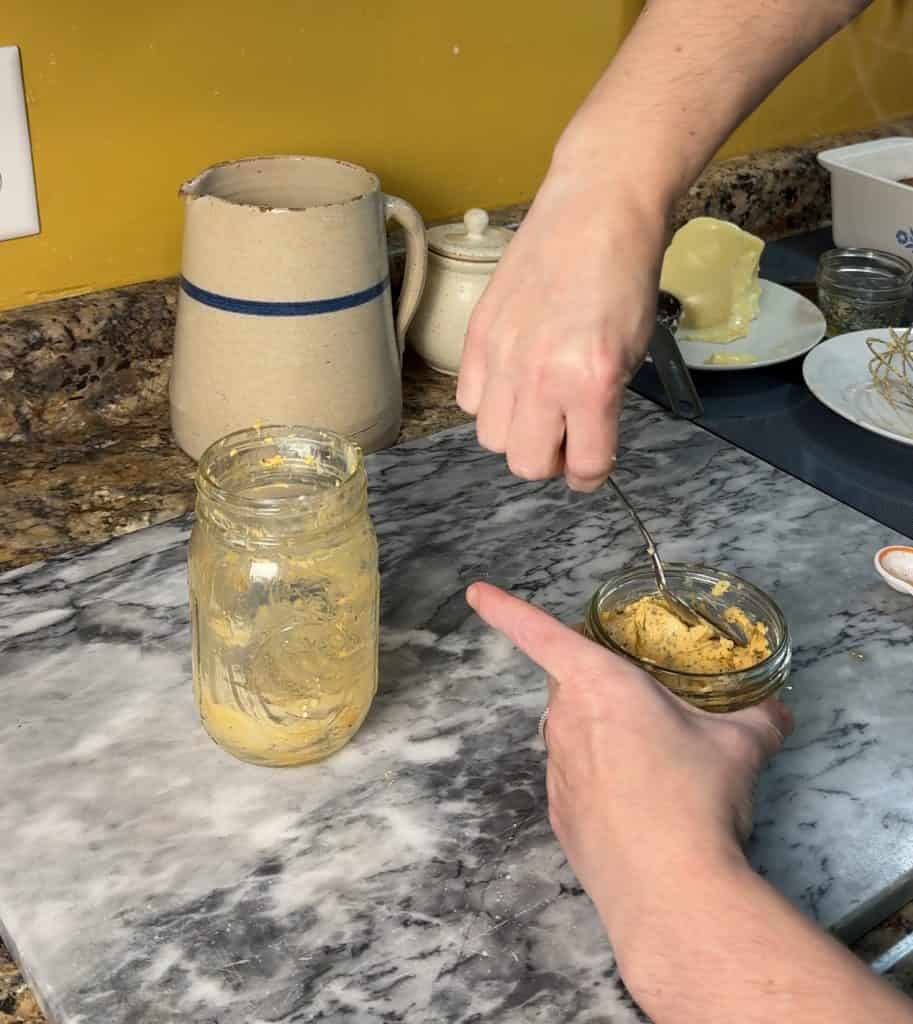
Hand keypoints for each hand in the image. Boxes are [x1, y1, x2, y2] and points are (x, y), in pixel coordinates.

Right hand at [456, 166, 666, 490]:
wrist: (595, 209)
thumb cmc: (626, 276)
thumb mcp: (633, 353)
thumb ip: (602, 406)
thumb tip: (578, 439)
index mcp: (591, 383)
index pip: (583, 467)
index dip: (591, 472)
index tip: (592, 462)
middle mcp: (540, 376)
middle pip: (526, 463)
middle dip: (550, 457)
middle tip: (565, 432)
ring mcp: (502, 355)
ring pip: (493, 438)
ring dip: (517, 431)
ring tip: (537, 401)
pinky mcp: (477, 336)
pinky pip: (470, 400)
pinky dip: (490, 400)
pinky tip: (513, 375)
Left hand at [466, 582, 793, 935]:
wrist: (671, 892)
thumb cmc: (696, 795)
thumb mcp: (741, 747)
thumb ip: (759, 718)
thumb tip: (779, 711)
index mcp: (598, 684)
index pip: (539, 633)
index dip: (505, 608)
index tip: (474, 591)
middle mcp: (566, 721)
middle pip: (568, 684)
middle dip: (597, 683)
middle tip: (645, 701)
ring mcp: (556, 772)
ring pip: (572, 733)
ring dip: (603, 736)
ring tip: (657, 764)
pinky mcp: (559, 816)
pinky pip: (577, 780)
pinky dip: (601, 781)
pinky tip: (641, 807)